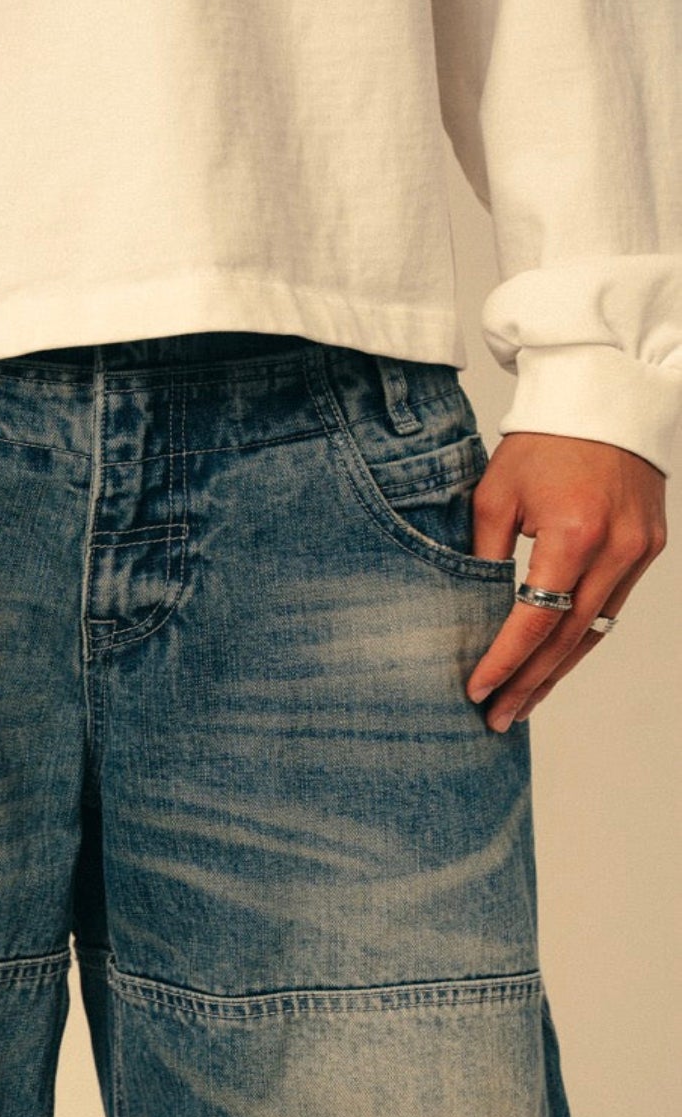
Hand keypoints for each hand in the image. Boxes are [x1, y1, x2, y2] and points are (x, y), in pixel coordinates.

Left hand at [465, 432, 667, 729]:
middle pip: (569, 639)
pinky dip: (582, 641)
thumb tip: (466, 616)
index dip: (504, 661)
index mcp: (572, 534)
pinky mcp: (649, 549)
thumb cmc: (540, 442)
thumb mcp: (495, 495)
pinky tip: (555, 665)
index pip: (534, 619)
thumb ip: (483, 558)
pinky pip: (612, 609)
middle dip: (529, 683)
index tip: (476, 691)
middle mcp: (614, 550)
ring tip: (522, 705)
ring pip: (595, 633)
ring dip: (556, 673)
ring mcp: (639, 552)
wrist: (603, 397)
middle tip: (496, 719)